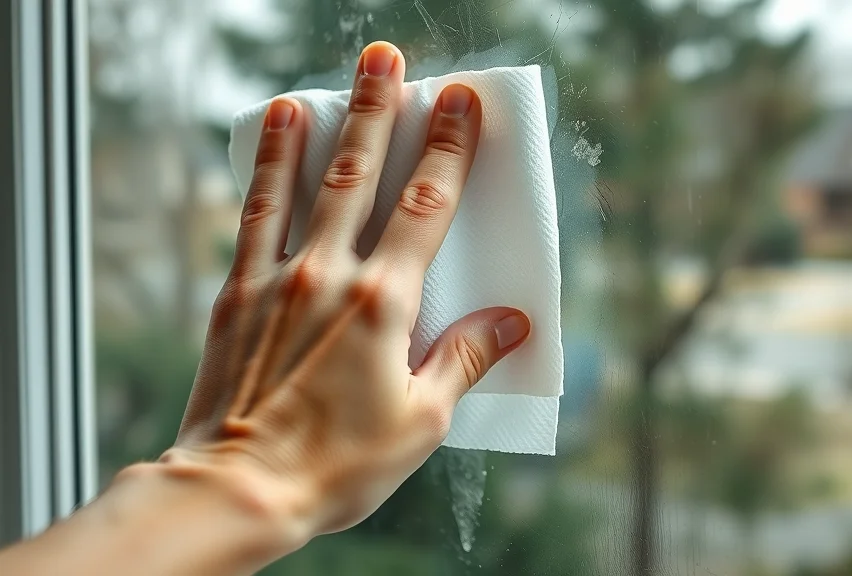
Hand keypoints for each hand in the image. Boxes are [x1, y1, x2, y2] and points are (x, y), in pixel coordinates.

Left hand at [160, 41, 529, 544]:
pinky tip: (274, 133)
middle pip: (362, 175)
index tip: (460, 104)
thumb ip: (464, 360)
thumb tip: (510, 324)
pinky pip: (254, 214)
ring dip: (326, 125)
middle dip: (382, 111)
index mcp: (384, 304)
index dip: (448, 150)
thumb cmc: (336, 463)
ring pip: (306, 182)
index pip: (426, 208)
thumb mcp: (421, 421)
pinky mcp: (238, 292)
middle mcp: (330, 275)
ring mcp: (279, 277)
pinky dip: (267, 168)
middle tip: (391, 60)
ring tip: (335, 79)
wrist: (238, 488)